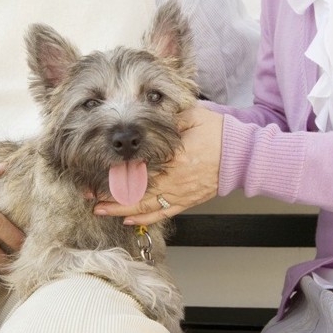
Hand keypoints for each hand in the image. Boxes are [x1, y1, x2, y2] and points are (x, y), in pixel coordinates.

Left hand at [94, 106, 222, 224]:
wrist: (243, 154)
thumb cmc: (220, 133)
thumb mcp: (193, 116)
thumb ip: (168, 116)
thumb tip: (145, 114)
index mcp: (175, 157)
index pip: (139, 166)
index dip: (116, 171)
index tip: (97, 170)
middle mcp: (175, 179)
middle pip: (136, 190)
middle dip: (110, 194)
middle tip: (89, 194)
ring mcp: (181, 193)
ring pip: (145, 206)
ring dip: (120, 209)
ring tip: (100, 209)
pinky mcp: (187, 201)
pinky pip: (161, 213)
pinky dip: (143, 218)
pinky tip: (126, 219)